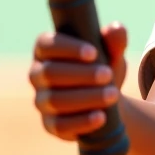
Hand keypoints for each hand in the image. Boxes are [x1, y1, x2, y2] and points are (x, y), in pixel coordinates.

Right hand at [29, 23, 127, 140]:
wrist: (108, 99)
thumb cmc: (104, 66)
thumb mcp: (112, 51)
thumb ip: (115, 39)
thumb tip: (116, 28)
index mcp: (47, 50)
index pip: (46, 44)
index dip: (67, 48)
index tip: (93, 53)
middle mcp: (38, 74)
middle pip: (50, 72)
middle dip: (81, 74)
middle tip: (107, 75)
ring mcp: (41, 101)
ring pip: (55, 100)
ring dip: (85, 97)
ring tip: (113, 95)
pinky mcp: (50, 124)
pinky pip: (59, 125)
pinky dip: (81, 121)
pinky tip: (101, 117)